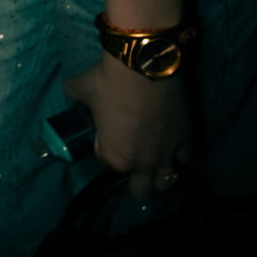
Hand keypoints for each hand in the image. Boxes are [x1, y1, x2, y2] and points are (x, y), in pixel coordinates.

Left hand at [63, 54, 191, 203]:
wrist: (146, 65)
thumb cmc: (111, 80)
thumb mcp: (84, 88)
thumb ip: (75, 94)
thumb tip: (69, 89)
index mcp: (114, 156)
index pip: (108, 166)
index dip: (106, 152)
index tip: (107, 137)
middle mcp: (142, 162)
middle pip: (141, 191)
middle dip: (136, 181)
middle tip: (134, 163)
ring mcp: (167, 154)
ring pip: (166, 183)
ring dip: (160, 175)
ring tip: (156, 162)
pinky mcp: (187, 140)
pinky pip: (186, 160)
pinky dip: (180, 155)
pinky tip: (174, 146)